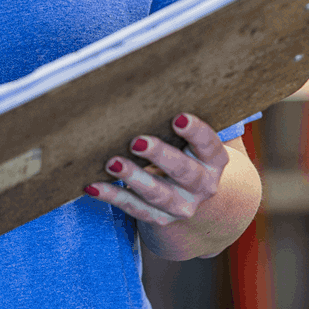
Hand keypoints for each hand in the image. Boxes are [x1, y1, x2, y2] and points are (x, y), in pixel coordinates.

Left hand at [87, 113, 227, 228]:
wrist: (191, 199)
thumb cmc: (185, 154)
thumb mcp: (192, 142)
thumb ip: (178, 124)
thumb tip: (144, 89)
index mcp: (214, 160)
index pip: (208, 144)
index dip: (195, 131)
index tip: (178, 117)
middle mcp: (203, 185)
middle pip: (183, 171)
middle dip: (159, 155)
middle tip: (136, 141)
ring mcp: (181, 205)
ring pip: (157, 193)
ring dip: (133, 177)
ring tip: (112, 163)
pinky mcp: (159, 218)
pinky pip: (134, 208)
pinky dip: (113, 196)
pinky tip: (94, 186)